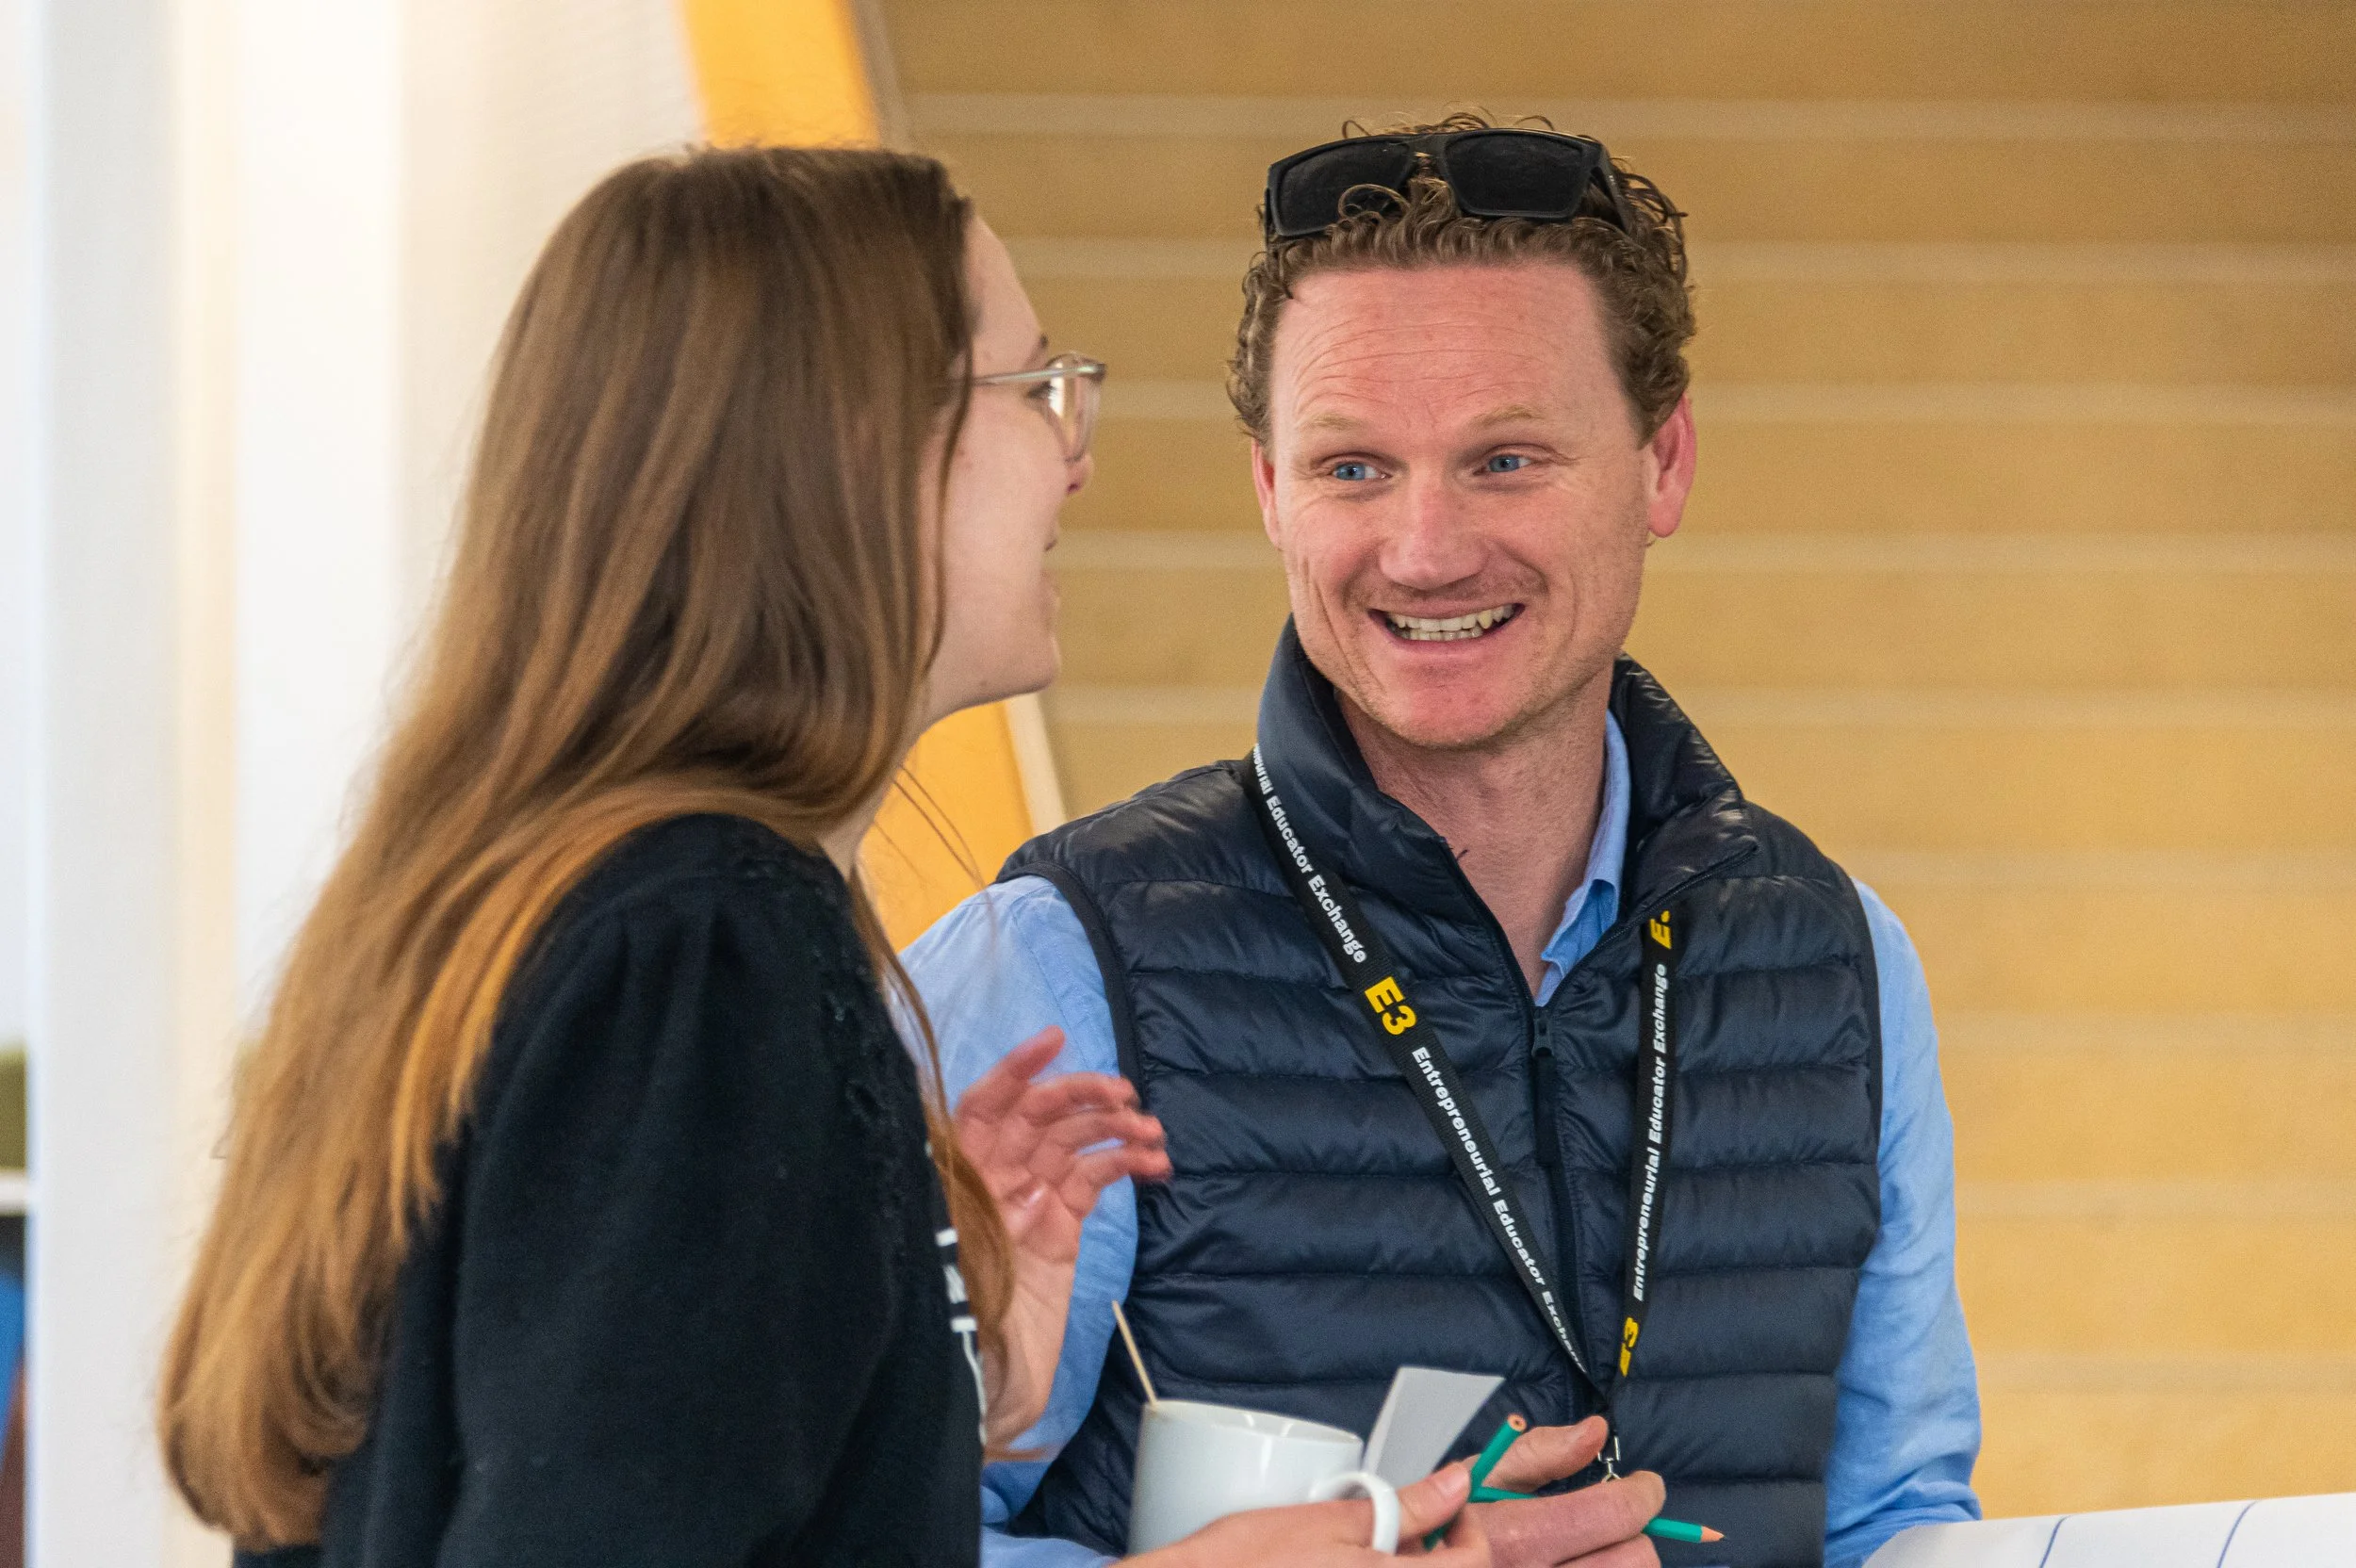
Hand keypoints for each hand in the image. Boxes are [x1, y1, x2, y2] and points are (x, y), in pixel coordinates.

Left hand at [952, 1028, 1169, 1441]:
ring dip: (1113, 1127)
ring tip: (1150, 1130)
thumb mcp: (940, 1261)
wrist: (983, 1394)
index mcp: (956, 1181)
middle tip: (1123, 1094)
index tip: (1055, 1041)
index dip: (1015, 1071)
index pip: (981, 1108)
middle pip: (1036, 1117)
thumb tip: (966, 1150)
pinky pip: (1093, 1181)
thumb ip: (960, 1205)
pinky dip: (1124, 1165)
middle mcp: (990, 1183)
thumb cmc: (953, 1328)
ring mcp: (1027, 1205)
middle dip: (1079, 1095)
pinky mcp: (1060, 1231)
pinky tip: (1154, 1162)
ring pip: (1071, 1143)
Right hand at [1132, 1461, 1489, 1566]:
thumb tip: (1456, 1484)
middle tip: (1407, 1523)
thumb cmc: (1248, 1561)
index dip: (1468, 1527)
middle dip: (1436, 1552)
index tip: (1448, 1506)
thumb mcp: (1332, 1520)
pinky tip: (1344, 1567)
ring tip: (1368, 1547)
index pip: (1474, 1564)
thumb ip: (1406, 1507)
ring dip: (1405, 1565)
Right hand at [1472, 1417, 1664, 1567]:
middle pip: (1634, 1560)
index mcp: (1519, 1536)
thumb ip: (1541, 1452)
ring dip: (1625, 1562)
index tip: (1644, 1486)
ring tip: (1601, 1548)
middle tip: (1615, 1522)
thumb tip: (1594, 1432)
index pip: (1614, 1514)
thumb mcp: (1483, 1476)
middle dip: (1635, 1533)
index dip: (1643, 1493)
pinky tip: (1589, 1565)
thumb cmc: (1450, 1524)